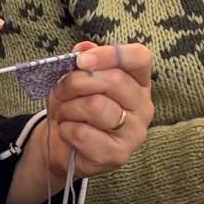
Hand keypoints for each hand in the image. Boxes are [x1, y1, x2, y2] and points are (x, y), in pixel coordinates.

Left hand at [7, 42, 153, 203]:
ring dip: (69, 108)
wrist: (60, 145)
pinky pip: (83, 133)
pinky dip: (66, 130)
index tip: (81, 60)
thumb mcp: (73, 79)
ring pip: (96, 106)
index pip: (139, 57)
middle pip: (114, 80)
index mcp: (138, 82)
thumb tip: (84, 47)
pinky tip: (69, 134)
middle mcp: (143, 106)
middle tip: (60, 91)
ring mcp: (134, 133)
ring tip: (65, 114)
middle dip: (76, 83)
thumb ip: (82, 62)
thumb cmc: (73, 107)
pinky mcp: (118, 155)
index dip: (110, 54)